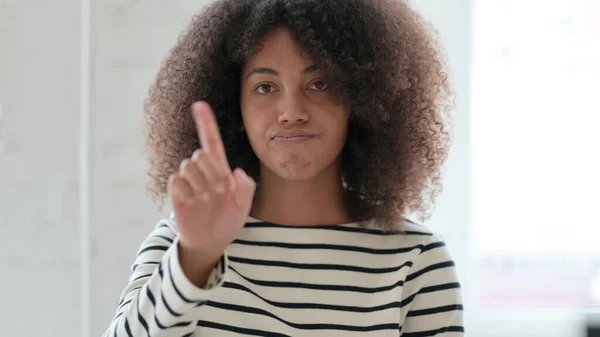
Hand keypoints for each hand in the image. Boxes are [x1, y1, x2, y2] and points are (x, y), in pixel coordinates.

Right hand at [169, 102, 254, 280]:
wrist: (212, 241)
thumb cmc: (228, 219)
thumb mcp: (244, 205)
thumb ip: (246, 187)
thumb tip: (238, 173)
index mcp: (220, 169)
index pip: (212, 141)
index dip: (205, 123)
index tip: (199, 104)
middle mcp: (202, 172)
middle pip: (200, 154)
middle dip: (211, 171)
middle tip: (218, 191)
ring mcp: (189, 182)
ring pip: (188, 165)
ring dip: (200, 183)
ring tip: (207, 200)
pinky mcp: (177, 194)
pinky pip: (177, 182)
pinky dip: (187, 192)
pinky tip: (194, 204)